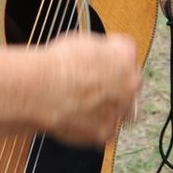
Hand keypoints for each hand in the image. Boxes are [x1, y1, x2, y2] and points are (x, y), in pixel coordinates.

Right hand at [40, 31, 140, 145]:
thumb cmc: (57, 65)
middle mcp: (129, 83)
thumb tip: (97, 55)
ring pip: (121, 110)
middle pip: (130, 84)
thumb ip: (100, 51)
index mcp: (125, 55)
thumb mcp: (82, 41)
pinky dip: (94, 125)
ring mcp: (119, 109)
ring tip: (86, 104)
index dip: (111, 57)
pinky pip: (104, 129)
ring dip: (109, 107)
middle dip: (116, 85)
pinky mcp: (105, 131)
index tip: (102, 61)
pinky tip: (78, 117)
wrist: (42, 91)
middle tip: (95, 85)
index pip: (127, 53)